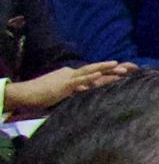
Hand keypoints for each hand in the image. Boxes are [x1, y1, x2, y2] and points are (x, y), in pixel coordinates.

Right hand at [3, 59, 129, 116]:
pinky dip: (89, 77)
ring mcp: (68, 78)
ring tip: (118, 67)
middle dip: (110, 68)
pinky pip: (79, 80)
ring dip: (104, 69)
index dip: (107, 73)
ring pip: (89, 71)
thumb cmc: (42, 96)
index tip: (122, 73)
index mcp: (71, 76)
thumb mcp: (62, 94)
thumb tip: (84, 96)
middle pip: (94, 69)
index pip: (92, 73)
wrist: (26, 94)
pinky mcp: (63, 85)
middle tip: (127, 68)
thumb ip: (74, 94)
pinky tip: (99, 75)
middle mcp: (71, 74)